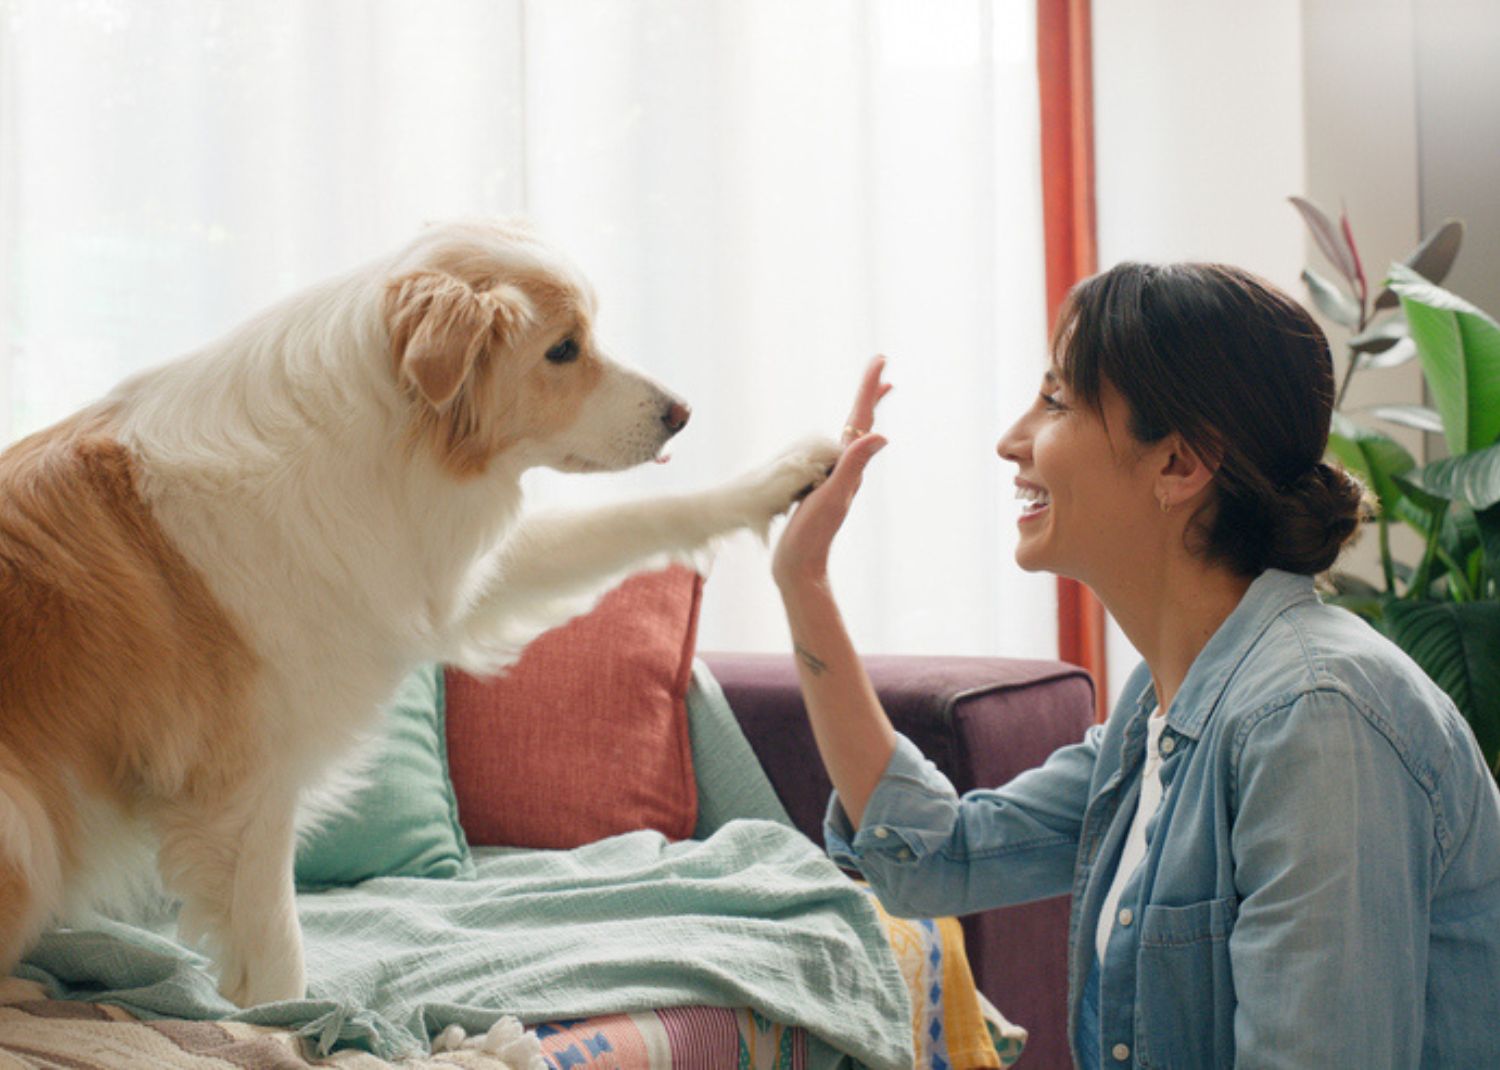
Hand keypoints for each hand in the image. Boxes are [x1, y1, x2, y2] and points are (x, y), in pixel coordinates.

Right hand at [772, 355, 891, 590]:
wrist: (799, 566)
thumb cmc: (813, 534)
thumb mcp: (834, 496)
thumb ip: (854, 466)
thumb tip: (882, 437)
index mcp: (849, 466)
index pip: (863, 419)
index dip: (870, 388)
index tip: (881, 360)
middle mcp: (846, 470)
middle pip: (862, 423)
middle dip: (870, 394)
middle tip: (881, 366)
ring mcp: (833, 479)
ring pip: (850, 437)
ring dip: (861, 413)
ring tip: (871, 396)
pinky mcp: (820, 488)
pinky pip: (834, 454)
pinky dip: (841, 437)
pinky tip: (839, 442)